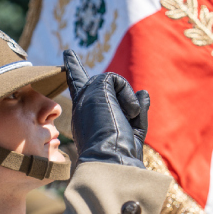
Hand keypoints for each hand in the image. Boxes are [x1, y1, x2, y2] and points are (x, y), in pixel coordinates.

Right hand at [63, 50, 147, 167]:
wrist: (111, 159)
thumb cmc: (120, 153)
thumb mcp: (132, 131)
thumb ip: (137, 111)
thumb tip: (144, 92)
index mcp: (86, 117)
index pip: (78, 89)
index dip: (74, 70)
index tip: (68, 53)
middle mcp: (82, 105)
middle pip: (88, 80)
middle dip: (97, 81)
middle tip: (89, 75)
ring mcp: (86, 95)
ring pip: (112, 84)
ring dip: (127, 103)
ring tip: (126, 120)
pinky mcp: (94, 86)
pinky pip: (117, 80)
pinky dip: (128, 97)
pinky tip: (126, 113)